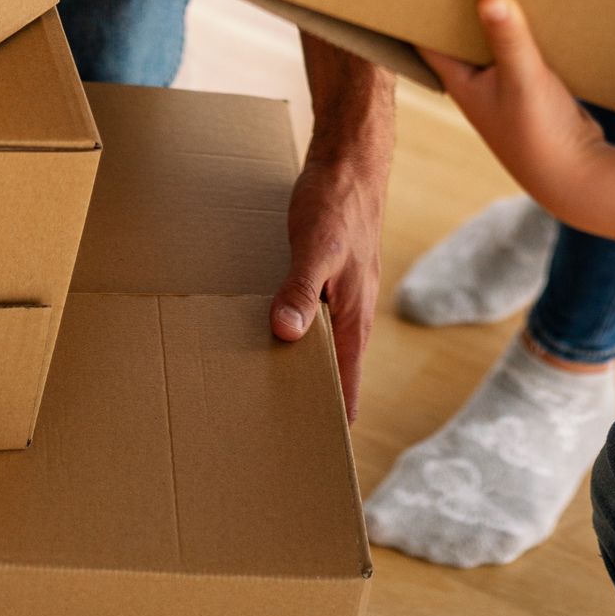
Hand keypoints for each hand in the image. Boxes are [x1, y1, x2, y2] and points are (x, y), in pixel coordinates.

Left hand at [271, 42, 393, 418]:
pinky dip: (289, 330)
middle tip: (273, 436)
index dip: (332, 421)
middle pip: (331, 371)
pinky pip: (306, 315)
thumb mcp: (317, 247)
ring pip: (317, 343)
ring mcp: (338, 294)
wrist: (351, 157)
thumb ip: (302, 289)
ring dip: (295, 365)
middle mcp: (349, 312)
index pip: (346, 386)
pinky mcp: (323, 274)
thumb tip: (285, 334)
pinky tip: (263, 332)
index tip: (314, 458)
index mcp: (354, 317)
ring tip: (260, 392)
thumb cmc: (338, 202)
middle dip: (308, 401)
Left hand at [422, 0, 607, 222]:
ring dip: (488, 10)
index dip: (414, 2)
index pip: (422, 34)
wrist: (577, 176)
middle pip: (454, 29)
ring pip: (486, 36)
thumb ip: (507, 37)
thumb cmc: (541, 134)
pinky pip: (513, 45)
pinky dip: (516, 25)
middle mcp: (473, 80)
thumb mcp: (523, 78)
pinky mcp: (526, 83)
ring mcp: (500, 83)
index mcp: (459, 80)